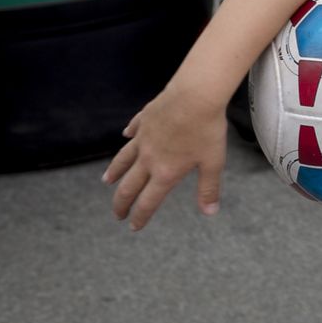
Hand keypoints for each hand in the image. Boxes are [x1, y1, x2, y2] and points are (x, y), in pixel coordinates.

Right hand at [103, 86, 227, 227]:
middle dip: (121, 203)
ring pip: (123, 159)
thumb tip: (209, 212)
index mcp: (165, 172)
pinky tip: (126, 135)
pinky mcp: (145, 119)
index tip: (133, 226)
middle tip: (117, 213)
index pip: (148, 201)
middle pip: (129, 186)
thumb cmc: (207, 129)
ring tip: (108, 181)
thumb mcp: (213, 162)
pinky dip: (129, 134)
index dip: (140, 216)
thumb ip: (208, 188)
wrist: (195, 96)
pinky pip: (134, 128)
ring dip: (114, 172)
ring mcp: (144, 138)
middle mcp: (149, 158)